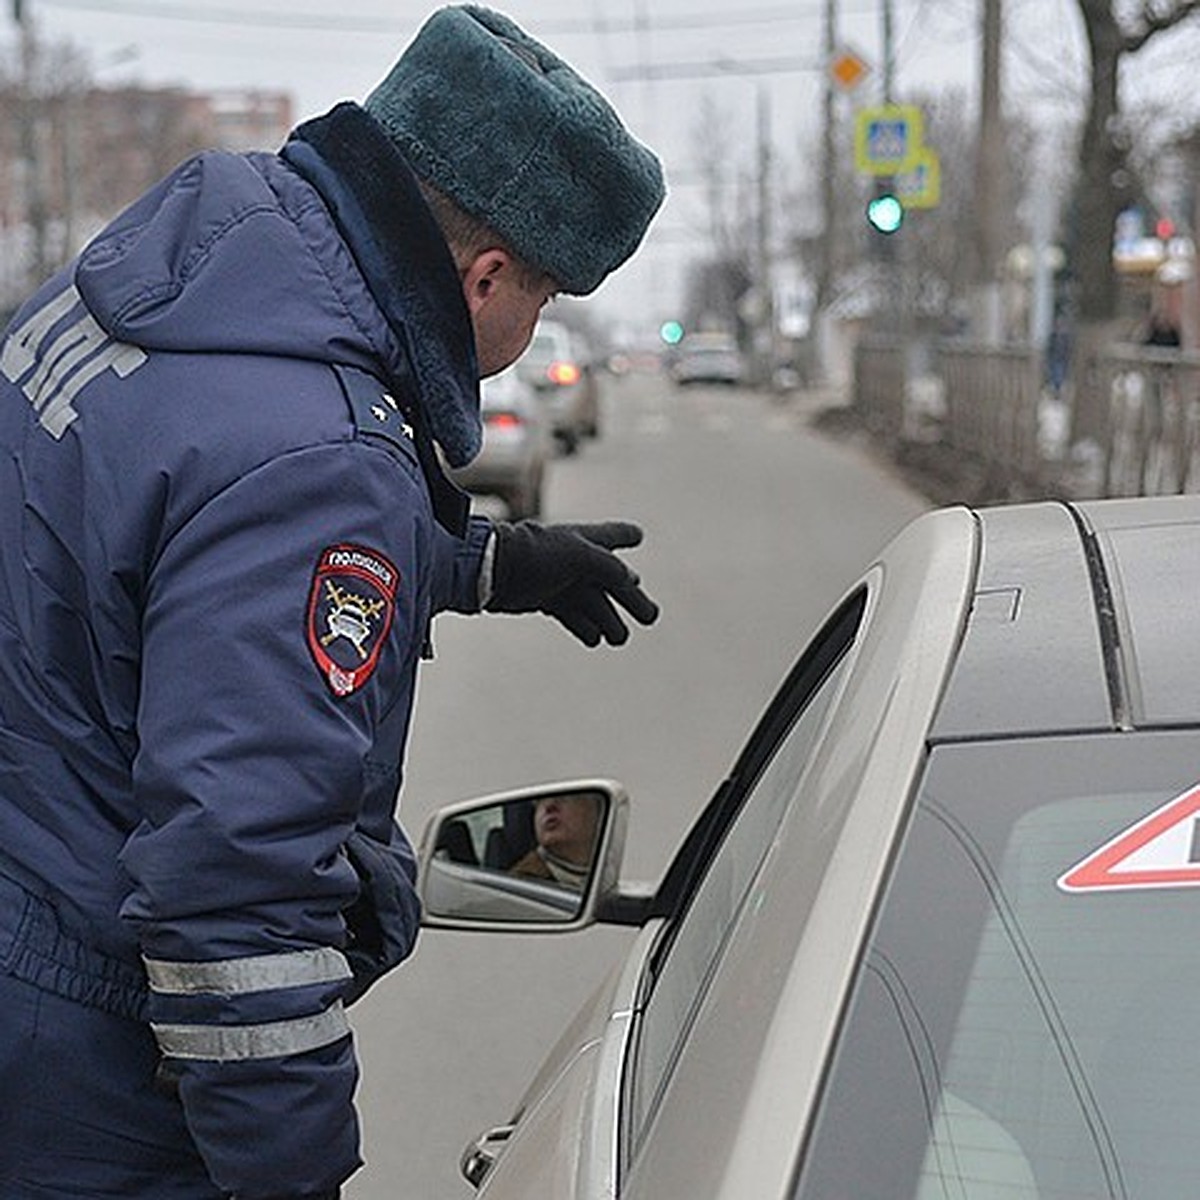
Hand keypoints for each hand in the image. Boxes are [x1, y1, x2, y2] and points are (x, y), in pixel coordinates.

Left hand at [486, 521, 658, 646]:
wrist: (492, 569)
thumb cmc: (536, 555)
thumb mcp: (580, 556)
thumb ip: (610, 567)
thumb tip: (631, 582)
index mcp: (585, 541)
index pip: (613, 535)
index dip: (625, 535)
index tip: (638, 535)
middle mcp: (574, 559)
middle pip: (610, 581)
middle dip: (631, 598)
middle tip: (651, 616)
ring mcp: (559, 580)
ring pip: (592, 602)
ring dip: (608, 620)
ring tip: (619, 638)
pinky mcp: (543, 599)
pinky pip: (570, 615)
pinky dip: (583, 627)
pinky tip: (595, 639)